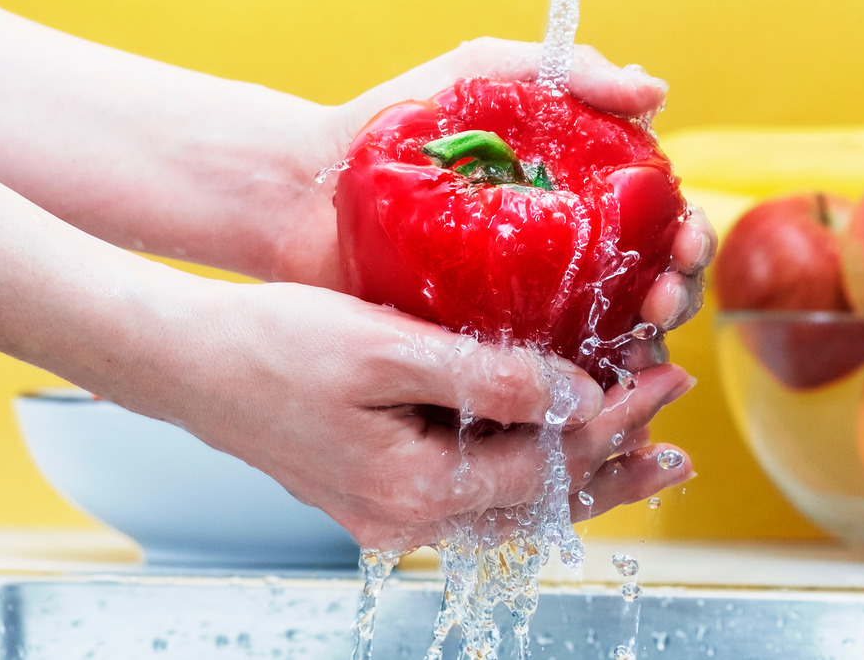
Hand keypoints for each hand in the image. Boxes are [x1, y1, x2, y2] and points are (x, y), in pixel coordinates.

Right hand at [123, 277, 695, 549]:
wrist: (186, 361)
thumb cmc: (271, 344)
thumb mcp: (384, 348)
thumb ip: (485, 377)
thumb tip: (574, 398)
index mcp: (412, 491)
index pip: (546, 466)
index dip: (612, 422)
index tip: (657, 377)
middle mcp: (404, 520)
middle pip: (538, 504)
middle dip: (614, 466)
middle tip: (677, 437)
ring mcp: (389, 512)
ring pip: (511, 503)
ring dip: (578, 474)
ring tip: (643, 454)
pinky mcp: (378, 490)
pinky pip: (474, 490)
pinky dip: (525, 468)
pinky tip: (550, 443)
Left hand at [274, 37, 716, 350]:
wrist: (305, 187)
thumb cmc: (396, 120)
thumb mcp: (483, 74)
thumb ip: (567, 70)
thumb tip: (653, 91)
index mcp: (580, 197)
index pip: (660, 226)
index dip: (687, 238)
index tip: (684, 242)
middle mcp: (564, 259)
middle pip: (650, 289)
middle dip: (675, 296)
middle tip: (661, 299)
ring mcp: (525, 312)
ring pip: (610, 344)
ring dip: (642, 350)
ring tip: (636, 344)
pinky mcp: (482, 355)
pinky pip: (546, 384)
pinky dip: (581, 393)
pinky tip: (595, 391)